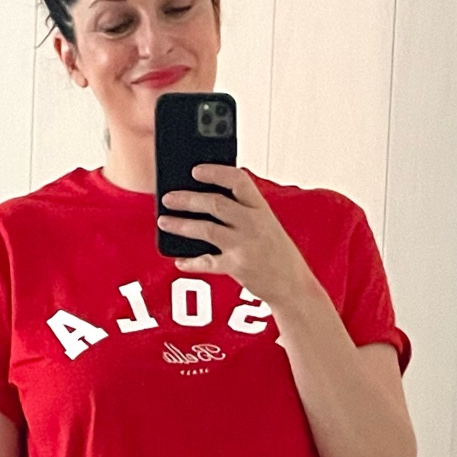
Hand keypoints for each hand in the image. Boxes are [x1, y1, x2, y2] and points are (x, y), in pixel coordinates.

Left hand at [158, 165, 314, 307]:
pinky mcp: (237, 267)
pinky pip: (207, 262)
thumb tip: (208, 202)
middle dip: (187, 199)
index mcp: (262, 208)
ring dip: (181, 225)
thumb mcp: (267, 225)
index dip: (215, 172)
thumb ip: (244, 212)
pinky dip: (191, 262)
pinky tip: (179, 261)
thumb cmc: (277, 254)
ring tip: (164, 221)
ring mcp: (245, 245)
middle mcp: (253, 223)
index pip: (238, 181)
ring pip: (206, 229)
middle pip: (215, 204)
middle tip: (168, 198)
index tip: (196, 170)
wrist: (293, 285)